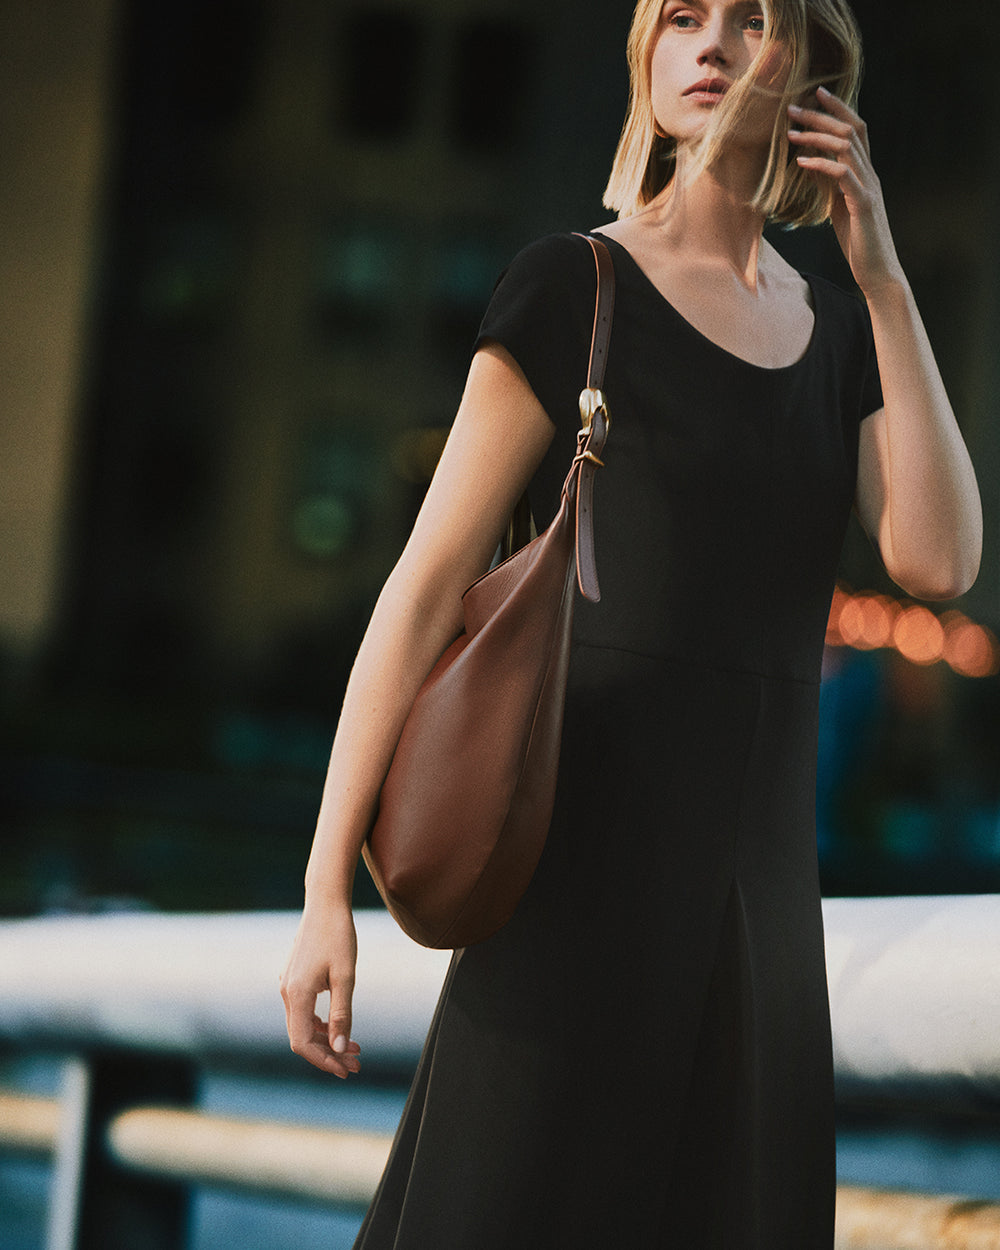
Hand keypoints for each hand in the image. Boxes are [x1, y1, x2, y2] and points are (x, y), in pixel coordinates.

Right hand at [280, 901, 361, 1077]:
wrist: (325, 902)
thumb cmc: (338, 936)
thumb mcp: (346, 977)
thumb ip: (341, 1015)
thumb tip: (339, 1049)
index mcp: (296, 995)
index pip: (302, 1043)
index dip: (323, 1062)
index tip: (347, 1071)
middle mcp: (286, 993)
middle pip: (302, 1038)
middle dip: (328, 1054)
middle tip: (357, 1064)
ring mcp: (288, 985)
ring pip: (302, 1025)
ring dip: (326, 1040)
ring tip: (354, 1048)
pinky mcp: (293, 978)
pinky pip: (303, 1011)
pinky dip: (320, 1024)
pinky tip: (338, 1027)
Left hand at [787, 87, 903, 297]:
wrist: (878, 270)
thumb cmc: (858, 240)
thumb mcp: (837, 206)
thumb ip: (828, 183)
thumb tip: (809, 162)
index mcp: (865, 173)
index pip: (855, 129)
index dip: (837, 108)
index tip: (814, 93)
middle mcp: (870, 174)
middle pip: (851, 130)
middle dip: (822, 115)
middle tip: (793, 107)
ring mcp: (868, 187)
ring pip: (847, 147)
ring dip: (817, 136)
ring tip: (790, 134)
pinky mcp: (863, 204)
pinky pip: (843, 175)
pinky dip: (821, 164)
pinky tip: (801, 162)